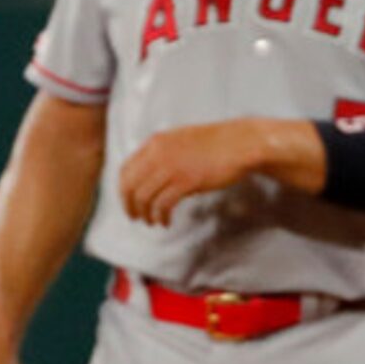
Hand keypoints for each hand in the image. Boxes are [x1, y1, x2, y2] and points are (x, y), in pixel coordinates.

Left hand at [116, 120, 281, 224]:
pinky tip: (166, 222)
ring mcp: (172, 167)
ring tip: (153, 222)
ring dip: (146, 214)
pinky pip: (163, 205)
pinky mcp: (187, 181)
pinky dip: (161, 217)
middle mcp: (159, 154)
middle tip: (135, 218)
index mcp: (155, 143)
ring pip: (144, 198)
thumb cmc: (214, 144)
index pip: (125, 170)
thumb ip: (162, 154)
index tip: (129, 202)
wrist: (240, 143)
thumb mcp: (180, 141)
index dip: (124, 190)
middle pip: (130, 186)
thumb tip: (149, 176)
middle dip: (129, 206)